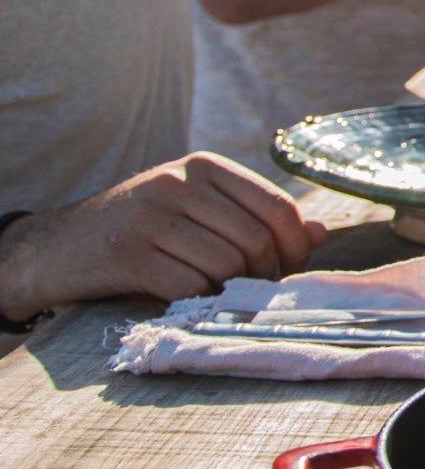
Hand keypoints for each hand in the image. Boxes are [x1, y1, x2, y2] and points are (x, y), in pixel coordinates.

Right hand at [0, 155, 327, 320]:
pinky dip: (200, 302)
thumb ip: (258, 218)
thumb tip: (321, 234)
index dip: (296, 246)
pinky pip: (190, 288)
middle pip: (257, 240)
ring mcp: (149, 217)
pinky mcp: (126, 255)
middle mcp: (178, 183)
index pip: (278, 206)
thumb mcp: (200, 210)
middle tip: (255, 290)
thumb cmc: (144, 229)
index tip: (289, 268)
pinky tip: (190, 299)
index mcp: (205, 166)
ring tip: (221, 293)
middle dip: (267, 275)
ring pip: (227, 266)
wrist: (60, 245)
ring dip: (233, 292)